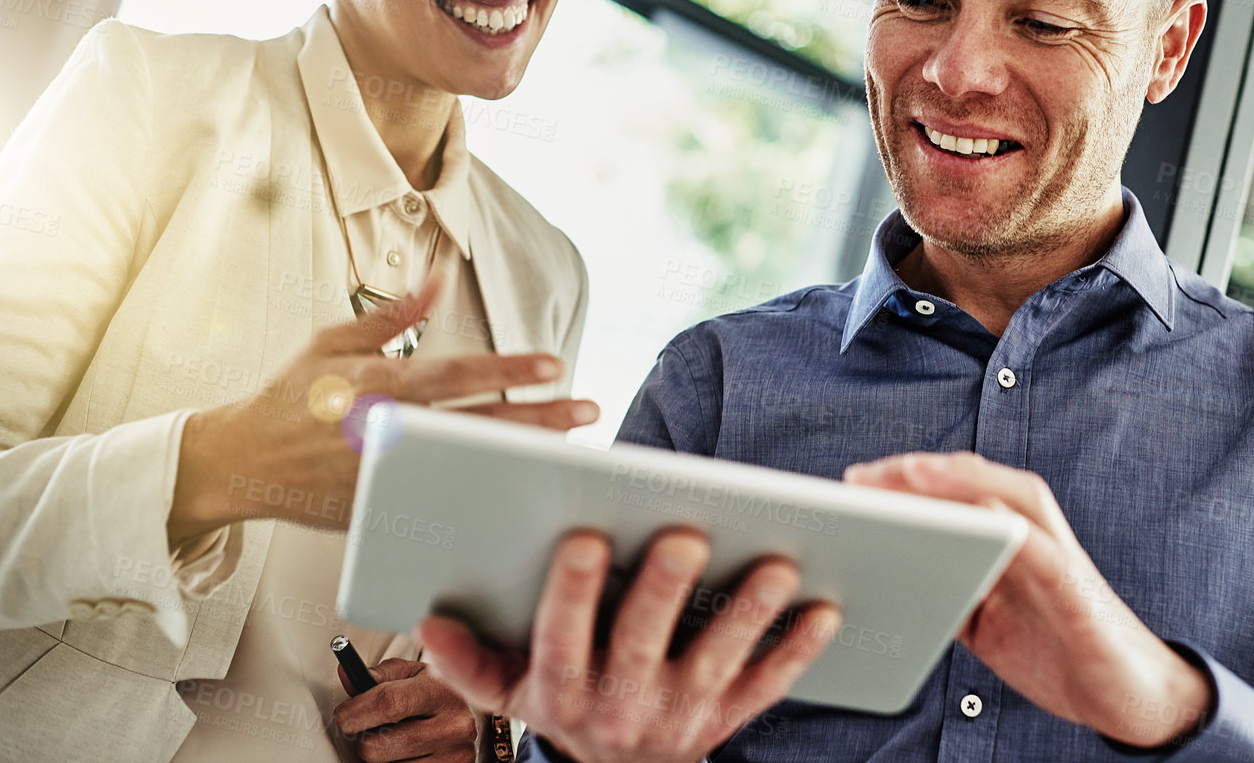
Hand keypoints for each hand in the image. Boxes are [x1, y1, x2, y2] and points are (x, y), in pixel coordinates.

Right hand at [168, 273, 599, 543]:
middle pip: (478, 426)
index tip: (552, 365)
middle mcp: (389, 433)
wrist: (240, 461)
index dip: (508, 370)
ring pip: (469, 469)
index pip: (457, 374)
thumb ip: (392, 315)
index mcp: (380, 387)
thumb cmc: (289, 397)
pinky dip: (477, 501)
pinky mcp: (381, 511)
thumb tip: (436, 278)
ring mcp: (388, 477)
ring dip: (520, 459)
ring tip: (567, 452)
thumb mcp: (334, 341)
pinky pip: (438, 507)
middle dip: (538, 420)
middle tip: (586, 411)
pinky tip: (515, 496)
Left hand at [334, 656, 479, 761]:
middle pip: (378, 746)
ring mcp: (453, 756)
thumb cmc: (435, 693)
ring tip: (396, 740)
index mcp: (442, 690)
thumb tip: (347, 675)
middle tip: (372, 729)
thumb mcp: (412, 673)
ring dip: (380, 757)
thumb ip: (379, 674)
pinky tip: (405, 754)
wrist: (472, 711)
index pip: (389, 703)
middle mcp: (453, 725)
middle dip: (364, 739)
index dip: (356, 711)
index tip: (344, 715)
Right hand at [414, 529, 842, 762]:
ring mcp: (681, 714)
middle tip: (687, 534)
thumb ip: (471, 661)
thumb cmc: (566, 705)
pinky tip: (825, 609)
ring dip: (748, 613)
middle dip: (663, 589)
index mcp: (563, 687)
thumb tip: (428, 625)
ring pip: (716, 661)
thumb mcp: (510, 691)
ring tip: (777, 564)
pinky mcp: (728, 719)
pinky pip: (768, 685)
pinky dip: (798, 649)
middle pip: (642, 642)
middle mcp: (621, 705)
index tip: (581, 538)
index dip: (571, 591)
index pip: (562, 636)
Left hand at [844, 452, 1212, 747]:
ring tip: (910, 473)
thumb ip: (947, 584)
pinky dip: (1010, 525)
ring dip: (958, 481)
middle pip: (970, 482)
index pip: (949, 490)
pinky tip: (979, 511)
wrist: (1121, 692)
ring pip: (1005, 497)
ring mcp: (1054, 552)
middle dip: (914, 474)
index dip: (901, 480)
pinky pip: (1040, 547)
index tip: (852, 482)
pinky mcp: (1074, 584)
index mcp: (1004, 535)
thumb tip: (884, 571)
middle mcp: (1030, 530)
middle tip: (860, 478)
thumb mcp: (981, 616)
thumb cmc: (1052, 646)